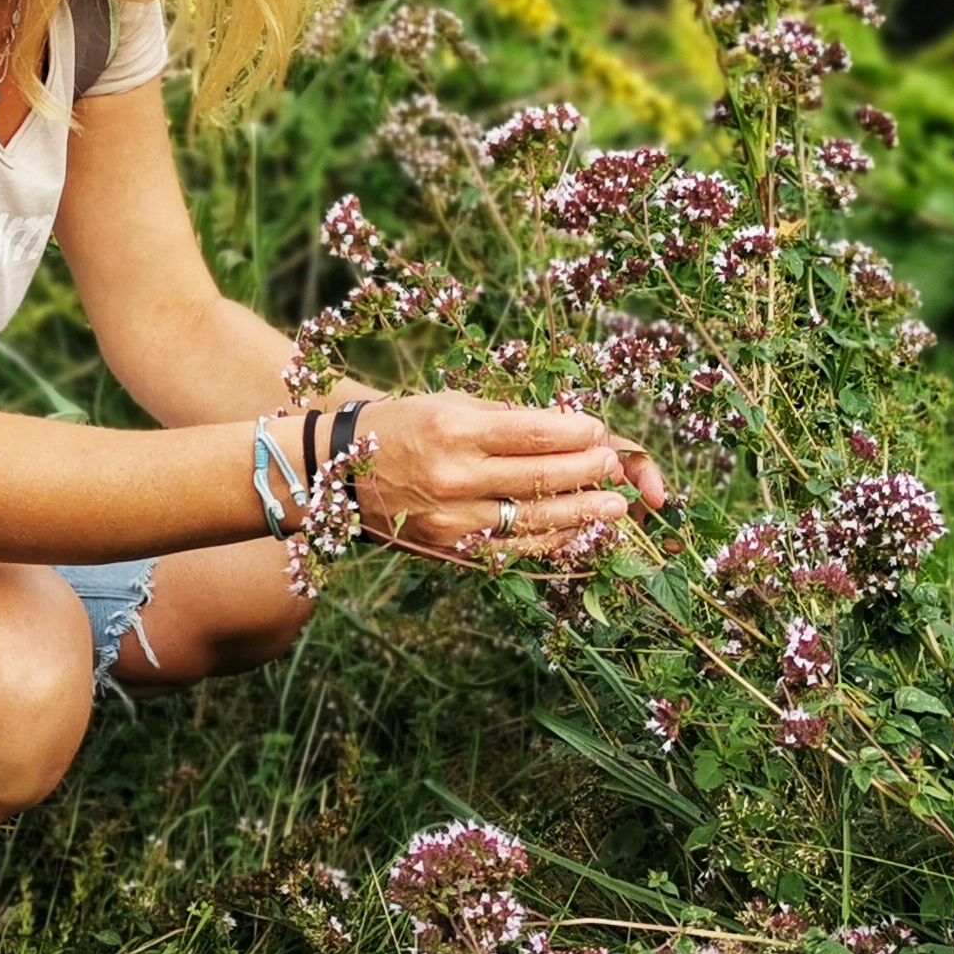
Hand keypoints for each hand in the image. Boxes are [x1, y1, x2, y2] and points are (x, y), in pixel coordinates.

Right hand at [344, 393, 659, 559]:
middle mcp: (455, 476)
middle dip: (587, 472)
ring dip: (581, 513)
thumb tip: (566, 427)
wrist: (339, 473)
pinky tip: (576, 533)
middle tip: (614, 466)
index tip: (599, 430)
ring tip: (614, 506)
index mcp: (455, 429)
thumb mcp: (449, 404)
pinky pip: (513, 550)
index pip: (531, 434)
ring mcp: (454, 519)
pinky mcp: (451, 550)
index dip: (574, 433)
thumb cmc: (402, 426)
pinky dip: (550, 543)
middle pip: (539, 477)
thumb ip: (505, 417)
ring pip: (533, 520)